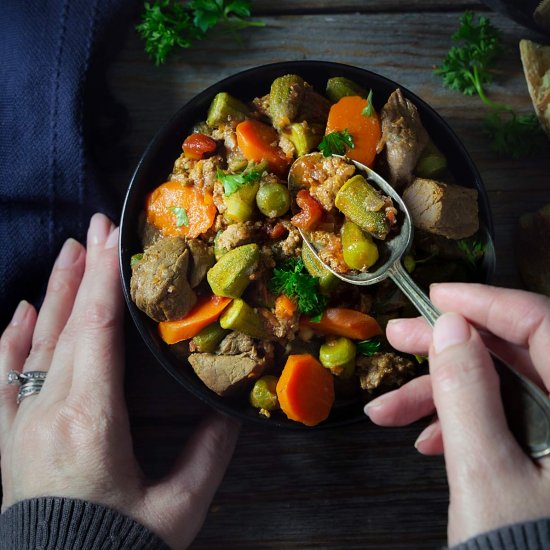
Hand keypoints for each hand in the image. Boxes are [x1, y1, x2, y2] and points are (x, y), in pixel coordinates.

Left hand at [0, 213, 239, 548]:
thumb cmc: (117, 549)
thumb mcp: (177, 509)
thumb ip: (208, 456)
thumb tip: (229, 412)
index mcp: (89, 419)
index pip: (99, 329)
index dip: (109, 278)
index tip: (116, 236)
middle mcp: (48, 409)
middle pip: (69, 323)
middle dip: (86, 269)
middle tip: (99, 225)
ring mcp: (21, 421)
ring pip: (37, 340)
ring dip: (56, 291)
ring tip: (70, 250)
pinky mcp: (8, 437)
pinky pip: (3, 375)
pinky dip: (12, 337)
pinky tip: (23, 309)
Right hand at [365, 283, 549, 544]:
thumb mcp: (485, 472)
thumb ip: (467, 393)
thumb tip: (449, 327)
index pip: (542, 326)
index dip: (487, 303)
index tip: (437, 297)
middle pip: (514, 355)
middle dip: (449, 348)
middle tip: (397, 337)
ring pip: (499, 390)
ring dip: (440, 395)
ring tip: (387, 410)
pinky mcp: (546, 457)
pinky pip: (501, 421)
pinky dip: (460, 425)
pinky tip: (425, 442)